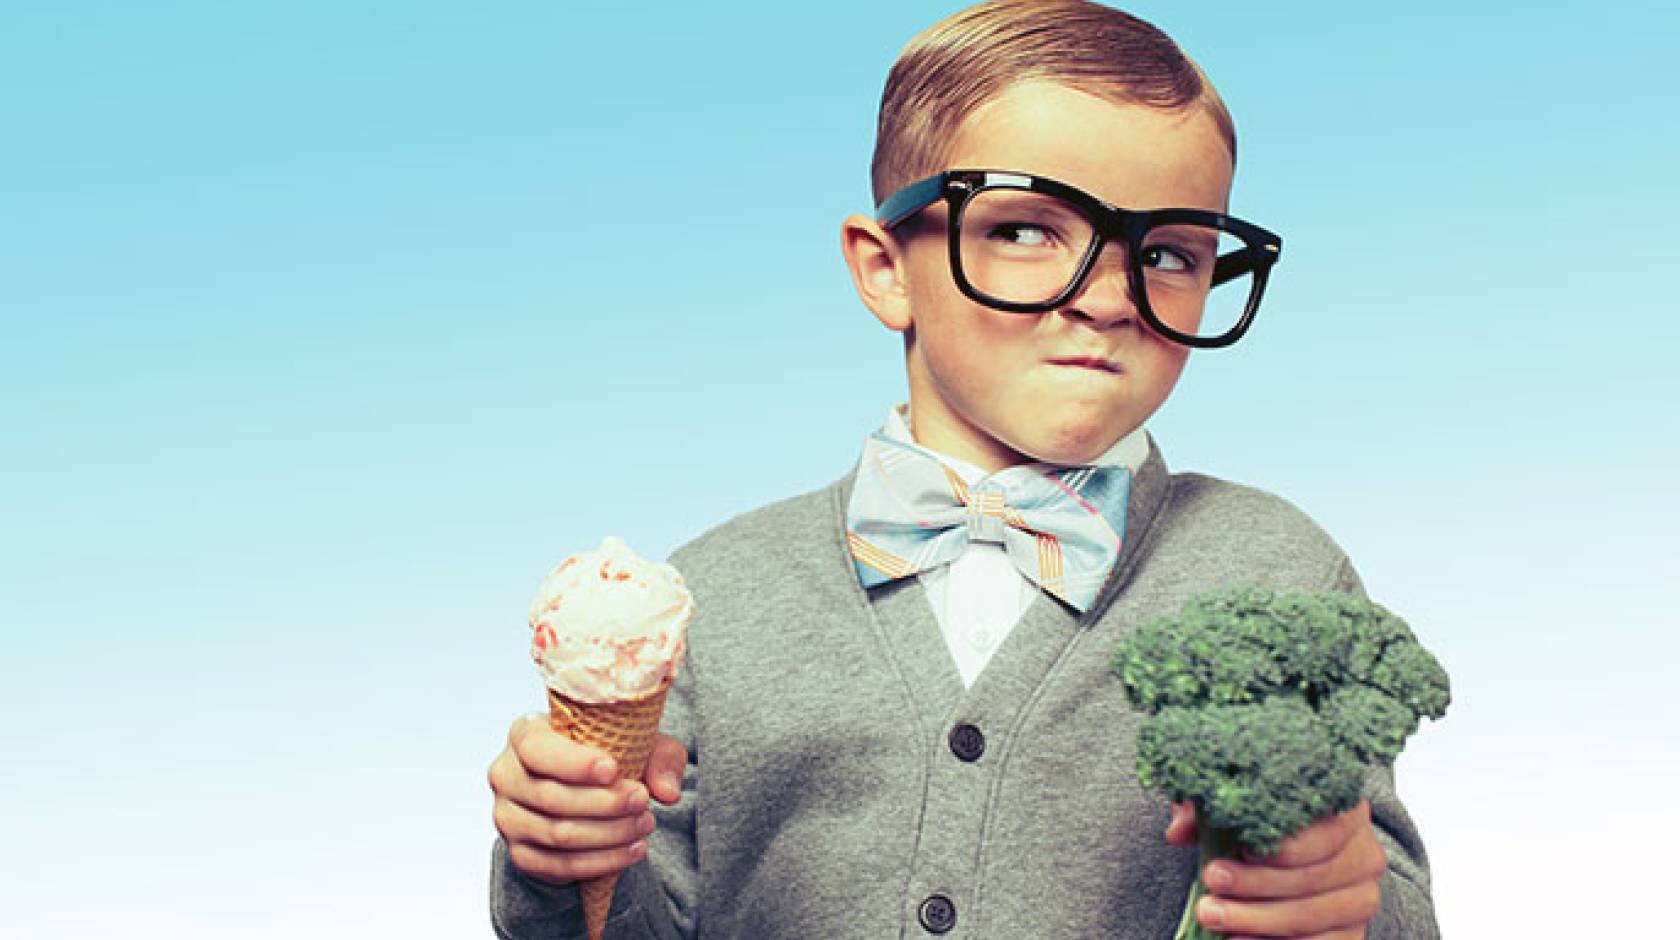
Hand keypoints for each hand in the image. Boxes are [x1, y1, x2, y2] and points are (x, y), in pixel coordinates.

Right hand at [488, 712, 687, 885]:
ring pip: (558, 835)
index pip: (537, 749)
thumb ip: (660, 757)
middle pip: (551, 798)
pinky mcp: (520, 853)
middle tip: (642, 801)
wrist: (585, 788)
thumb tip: (667, 792)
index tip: (614, 769)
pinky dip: (601, 862)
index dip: (574, 763)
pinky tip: (631, 850)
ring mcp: (508, 818)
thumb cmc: (608, 753)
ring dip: (608, 834)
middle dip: (605, 803)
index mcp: (525, 733)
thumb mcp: (638, 742)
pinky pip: (558, 866)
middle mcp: (506, 775)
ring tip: (644, 825)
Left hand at [1165, 800, 1385, 938]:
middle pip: (1313, 877)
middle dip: (1255, 885)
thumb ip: (1209, 808)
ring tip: (1212, 915)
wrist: (1298, 856)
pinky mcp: (1353, 934)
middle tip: (1210, 882)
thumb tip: (1178, 832)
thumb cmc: (1264, 821)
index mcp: (1345, 811)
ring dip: (1257, 921)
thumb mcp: (1238, 803)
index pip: (1324, 830)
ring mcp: (1361, 898)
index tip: (1239, 848)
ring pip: (1311, 918)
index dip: (1281, 846)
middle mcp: (1364, 854)